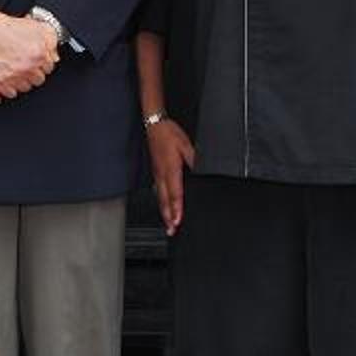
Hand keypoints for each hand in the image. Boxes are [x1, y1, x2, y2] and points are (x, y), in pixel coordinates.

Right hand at [0, 6, 57, 95]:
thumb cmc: (8, 27)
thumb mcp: (37, 26)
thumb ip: (52, 40)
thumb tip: (55, 55)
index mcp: (39, 53)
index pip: (49, 68)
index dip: (43, 64)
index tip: (38, 62)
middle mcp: (28, 66)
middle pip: (39, 80)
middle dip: (34, 73)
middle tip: (28, 66)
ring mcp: (14, 74)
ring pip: (26, 88)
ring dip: (24, 81)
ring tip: (19, 72)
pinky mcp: (1, 80)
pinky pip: (11, 93)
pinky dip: (11, 88)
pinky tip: (11, 79)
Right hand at [144, 118, 194, 236]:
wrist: (154, 125)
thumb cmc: (168, 133)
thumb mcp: (186, 144)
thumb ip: (194, 159)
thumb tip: (201, 171)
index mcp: (171, 169)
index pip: (175, 193)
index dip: (177, 209)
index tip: (178, 220)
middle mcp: (162, 174)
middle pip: (165, 201)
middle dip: (168, 217)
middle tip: (172, 230)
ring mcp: (157, 174)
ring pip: (160, 198)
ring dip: (164, 212)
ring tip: (168, 224)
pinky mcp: (156, 172)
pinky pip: (158, 191)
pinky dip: (161, 203)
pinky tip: (163, 207)